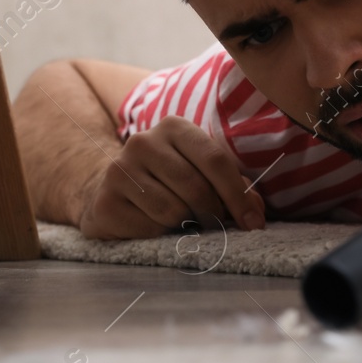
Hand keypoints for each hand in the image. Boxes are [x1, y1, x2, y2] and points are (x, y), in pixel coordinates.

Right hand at [77, 116, 266, 239]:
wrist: (113, 195)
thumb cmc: (169, 185)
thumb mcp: (202, 175)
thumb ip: (235, 188)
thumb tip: (255, 214)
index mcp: (174, 128)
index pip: (215, 160)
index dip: (239, 195)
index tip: (253, 223)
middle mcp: (144, 141)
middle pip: (196, 188)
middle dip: (214, 214)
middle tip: (215, 225)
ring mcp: (120, 169)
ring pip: (173, 211)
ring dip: (186, 226)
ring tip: (183, 223)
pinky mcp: (106, 200)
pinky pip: (150, 227)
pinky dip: (161, 235)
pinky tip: (153, 226)